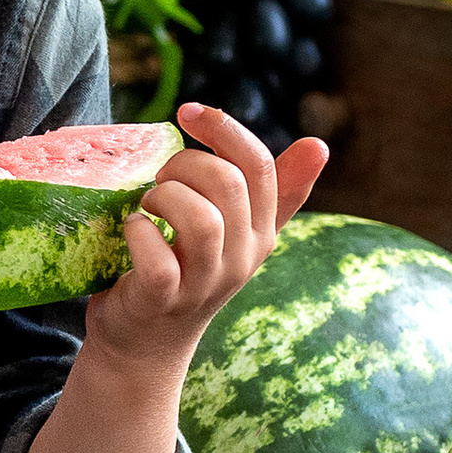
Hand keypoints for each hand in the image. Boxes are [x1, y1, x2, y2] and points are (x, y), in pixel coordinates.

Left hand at [86, 102, 327, 370]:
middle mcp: (242, 258)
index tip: (187, 112)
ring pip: (201, 219)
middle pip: (229, 184)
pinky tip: (132, 229)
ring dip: (163, 196)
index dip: (224, 128)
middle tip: (160, 177)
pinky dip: (138, 232)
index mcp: (261, 232)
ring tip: (148, 204)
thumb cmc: (185, 270)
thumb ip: (272, 191)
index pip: (260, 166)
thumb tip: (319, 145)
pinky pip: (158, 259)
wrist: (144, 340)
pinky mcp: (163, 300)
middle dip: (186, 163)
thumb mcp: (233, 231)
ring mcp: (205, 283)